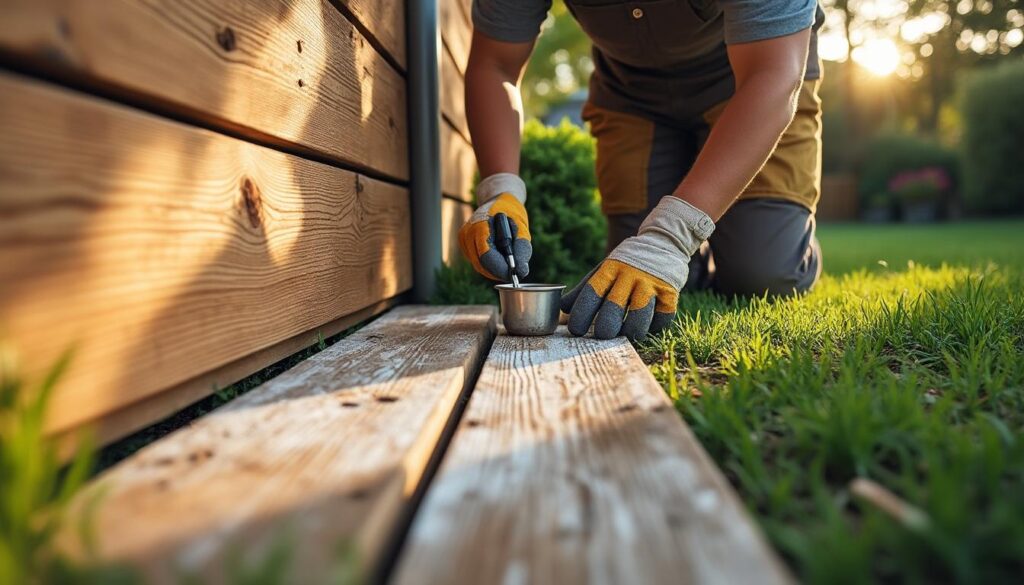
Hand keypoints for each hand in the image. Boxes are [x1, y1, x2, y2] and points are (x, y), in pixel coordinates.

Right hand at [458, 173, 531, 281]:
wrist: (497, 198)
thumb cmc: (511, 211)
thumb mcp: (521, 227)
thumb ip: (522, 248)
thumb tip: (521, 272)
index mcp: (480, 226)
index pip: (486, 257)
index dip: (501, 269)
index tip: (515, 275)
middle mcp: (467, 233)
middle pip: (481, 264)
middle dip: (498, 272)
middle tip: (514, 271)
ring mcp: (464, 239)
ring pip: (479, 265)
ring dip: (494, 268)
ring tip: (508, 260)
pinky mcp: (464, 243)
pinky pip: (477, 260)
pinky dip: (490, 262)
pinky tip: (499, 253)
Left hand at [561, 197, 714, 340]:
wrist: (664, 243)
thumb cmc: (627, 263)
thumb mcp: (604, 269)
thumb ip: (584, 289)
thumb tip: (562, 309)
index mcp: (610, 269)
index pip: (591, 294)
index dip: (581, 315)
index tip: (576, 330)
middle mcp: (630, 275)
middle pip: (613, 307)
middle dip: (605, 328)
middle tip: (602, 335)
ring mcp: (651, 284)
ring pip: (639, 316)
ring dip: (631, 331)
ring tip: (626, 334)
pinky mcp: (670, 292)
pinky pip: (662, 317)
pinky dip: (654, 327)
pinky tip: (648, 326)